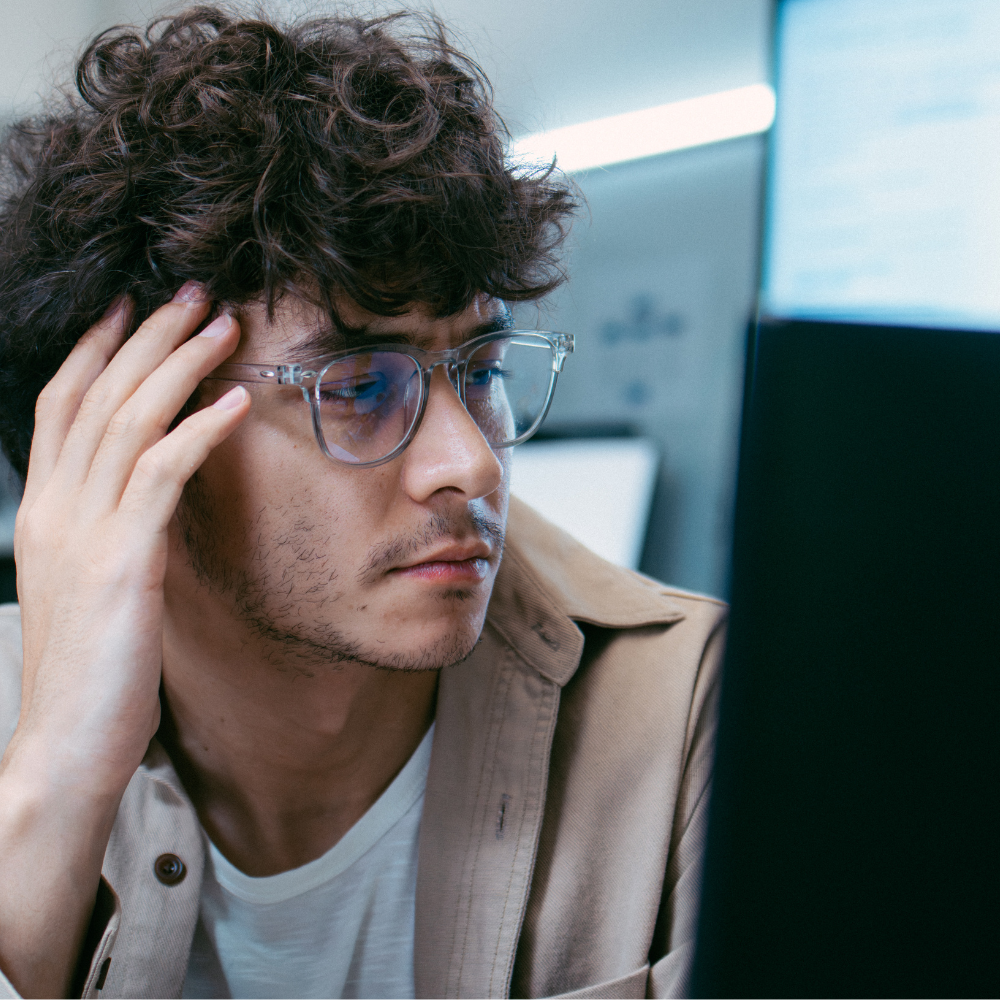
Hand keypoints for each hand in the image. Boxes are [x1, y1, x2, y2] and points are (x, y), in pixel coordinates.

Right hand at [0, 284, 248, 997]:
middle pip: (96, 394)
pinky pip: (163, 475)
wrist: (66, 745)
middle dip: (145, 336)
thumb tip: (147, 496)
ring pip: (129, 420)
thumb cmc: (90, 667)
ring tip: (222, 325)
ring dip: (179, 364)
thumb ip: (110, 530)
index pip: (61, 405)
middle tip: (192, 292)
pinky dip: (199, 431)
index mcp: (44, 509)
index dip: (96, 349)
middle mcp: (55, 507)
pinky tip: (235, 402)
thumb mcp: (91, 583)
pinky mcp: (123, 561)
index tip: (132, 307)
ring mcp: (85, 531)